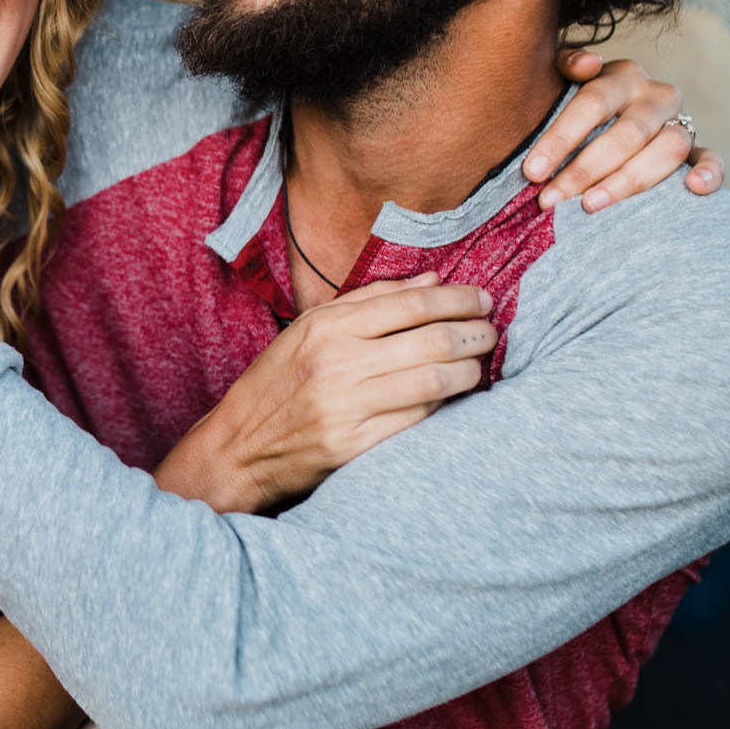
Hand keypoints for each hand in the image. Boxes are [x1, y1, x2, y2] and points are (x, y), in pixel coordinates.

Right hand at [154, 274, 495, 514]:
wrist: (239, 448)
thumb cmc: (276, 385)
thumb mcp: (308, 331)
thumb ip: (369, 302)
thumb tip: (433, 280)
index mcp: (325, 327)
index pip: (410, 303)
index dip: (457, 299)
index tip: (481, 300)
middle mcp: (336, 362)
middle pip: (431, 340)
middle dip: (474, 333)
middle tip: (490, 332)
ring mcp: (346, 405)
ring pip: (433, 380)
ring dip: (469, 371)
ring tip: (479, 363)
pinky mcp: (354, 444)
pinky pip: (417, 418)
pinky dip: (443, 404)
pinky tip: (452, 395)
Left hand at [526, 49, 723, 210]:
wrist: (614, 114)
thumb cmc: (577, 102)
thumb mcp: (563, 78)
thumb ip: (567, 64)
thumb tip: (587, 63)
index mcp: (621, 76)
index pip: (592, 104)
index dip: (561, 138)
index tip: (533, 171)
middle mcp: (656, 96)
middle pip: (627, 134)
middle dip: (585, 170)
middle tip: (551, 199)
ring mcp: (680, 122)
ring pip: (667, 149)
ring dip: (628, 181)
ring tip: (590, 205)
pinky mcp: (697, 148)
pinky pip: (711, 158)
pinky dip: (709, 172)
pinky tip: (693, 188)